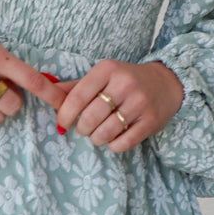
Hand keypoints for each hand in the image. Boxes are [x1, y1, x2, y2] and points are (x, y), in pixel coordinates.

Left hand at [54, 59, 183, 153]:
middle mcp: (124, 84)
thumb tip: (47, 92)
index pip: (77, 96)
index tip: (62, 124)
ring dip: (97, 138)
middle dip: (83, 128)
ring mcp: (140, 102)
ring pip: (105, 133)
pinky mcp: (151, 121)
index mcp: (107, 69)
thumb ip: (75, 87)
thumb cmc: (126, 81)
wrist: (166, 82)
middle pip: (90, 118)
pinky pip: (123, 143)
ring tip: (99, 133)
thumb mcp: (101, 77)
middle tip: (86, 128)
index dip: (65, 114)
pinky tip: (115, 137)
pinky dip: (114, 145)